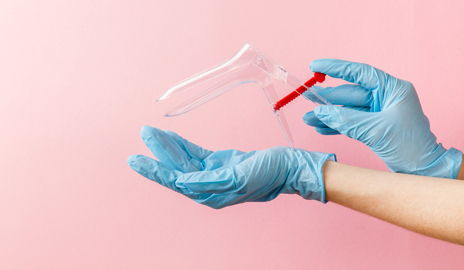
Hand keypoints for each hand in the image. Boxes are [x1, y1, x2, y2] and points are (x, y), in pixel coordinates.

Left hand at [128, 126, 335, 208]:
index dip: (155, 170)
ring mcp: (213, 173)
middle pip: (176, 168)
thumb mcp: (238, 177)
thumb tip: (182, 182)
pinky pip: (195, 153)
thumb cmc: (268, 174)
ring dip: (168, 145)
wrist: (288, 167)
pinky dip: (182, 144)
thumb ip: (210, 181)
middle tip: (142, 134)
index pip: (176, 180)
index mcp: (211, 194)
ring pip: (184, 158)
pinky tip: (170, 136)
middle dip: (158, 152)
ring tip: (150, 131)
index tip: (136, 160)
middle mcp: (208, 185)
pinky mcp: (219, 162)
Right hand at [303, 59, 461, 177]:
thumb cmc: (409, 147)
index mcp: (392, 89)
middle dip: (327, 98)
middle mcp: (386, 97)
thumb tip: (321, 111)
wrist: (425, 171)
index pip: (359, 73)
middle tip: (305, 97)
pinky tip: (321, 128)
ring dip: (328, 115)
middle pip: (350, 93)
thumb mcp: (375, 131)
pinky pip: (352, 122)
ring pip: (348, 109)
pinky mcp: (376, 126)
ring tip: (308, 118)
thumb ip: (346, 120)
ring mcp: (381, 112)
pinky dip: (337, 125)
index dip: (336, 68)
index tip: (315, 66)